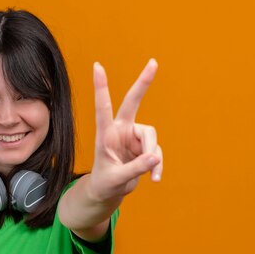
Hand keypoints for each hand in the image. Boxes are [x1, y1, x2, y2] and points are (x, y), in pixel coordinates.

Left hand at [88, 59, 163, 201]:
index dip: (101, 87)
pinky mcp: (144, 146)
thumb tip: (155, 157)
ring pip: (151, 138)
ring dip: (152, 155)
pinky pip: (156, 152)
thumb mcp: (116, 179)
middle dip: (143, 83)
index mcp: (105, 135)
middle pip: (133, 102)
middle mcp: (120, 131)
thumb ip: (135, 168)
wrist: (108, 191)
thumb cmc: (105, 183)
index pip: (102, 108)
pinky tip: (154, 179)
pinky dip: (156, 166)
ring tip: (151, 175)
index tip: (97, 66)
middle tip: (154, 62)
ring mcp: (133, 137)